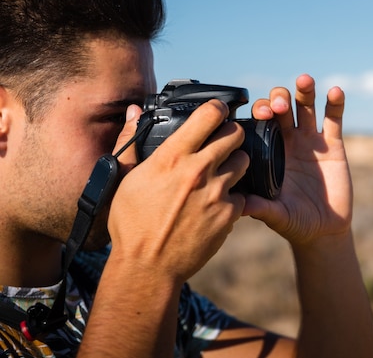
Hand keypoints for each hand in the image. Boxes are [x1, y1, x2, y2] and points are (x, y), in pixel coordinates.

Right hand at [106, 100, 248, 282]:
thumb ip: (131, 141)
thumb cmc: (131, 223)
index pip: (209, 115)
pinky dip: (233, 197)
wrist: (148, 268)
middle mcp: (199, 170)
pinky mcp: (229, 215)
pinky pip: (242, 196)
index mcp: (173, 157)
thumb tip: (135, 112)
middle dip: (231, 133)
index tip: (219, 109)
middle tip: (224, 140)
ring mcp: (217, 193)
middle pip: (235, 135)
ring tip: (221, 173)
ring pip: (243, 162)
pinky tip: (217, 203)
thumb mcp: (124, 178)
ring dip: (235, 164)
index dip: (218, 108)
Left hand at [243, 74, 352, 247]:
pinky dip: (335, 103)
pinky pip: (334, 119)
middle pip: (282, 108)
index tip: (261, 114)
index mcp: (270, 152)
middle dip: (279, 100)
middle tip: (279, 107)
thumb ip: (260, 208)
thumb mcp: (276, 216)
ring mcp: (312, 141)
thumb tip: (238, 205)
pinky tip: (335, 91)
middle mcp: (289, 141)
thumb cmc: (294, 223)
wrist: (323, 231)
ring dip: (304, 91)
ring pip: (306, 107)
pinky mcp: (334, 145)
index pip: (261, 123)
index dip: (260, 112)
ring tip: (304, 80)